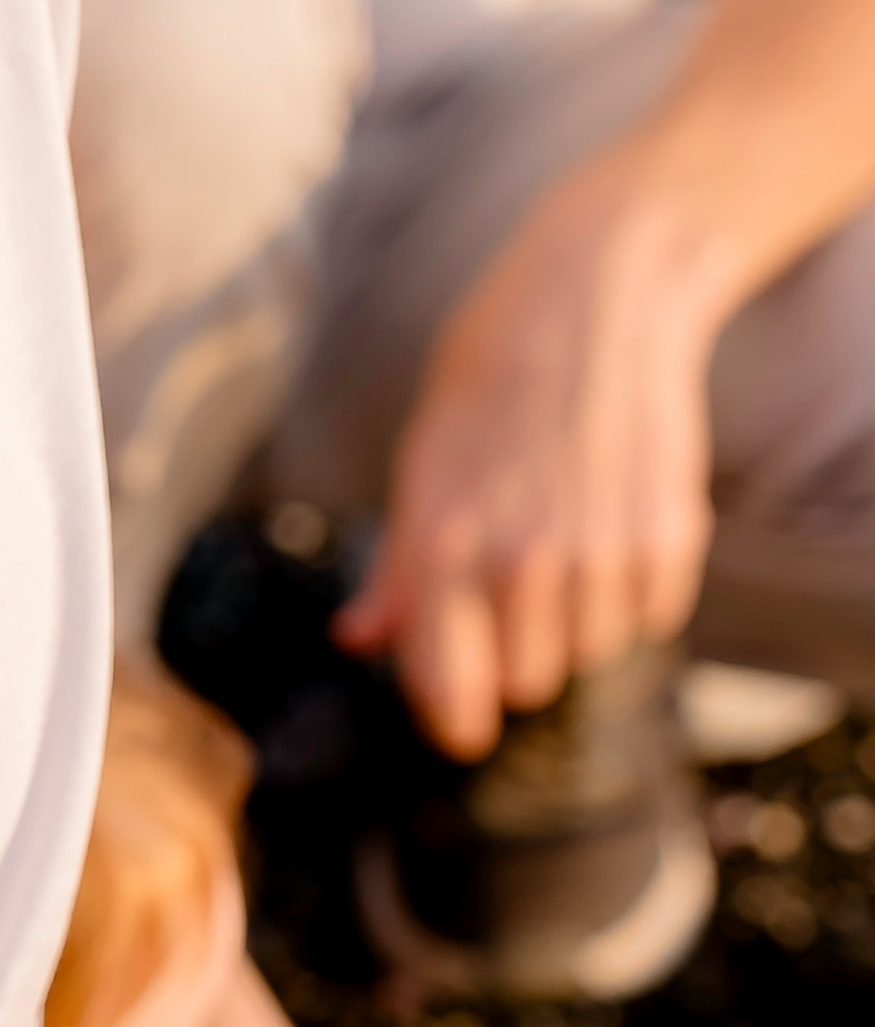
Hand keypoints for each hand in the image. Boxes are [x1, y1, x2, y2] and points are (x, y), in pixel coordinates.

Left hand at [334, 162, 723, 755]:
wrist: (597, 301)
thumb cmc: (493, 376)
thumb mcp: (422, 462)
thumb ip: (399, 566)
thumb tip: (358, 637)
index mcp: (444, 544)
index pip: (449, 689)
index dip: (454, 719)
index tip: (460, 725)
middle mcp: (522, 563)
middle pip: (524, 684)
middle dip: (514, 649)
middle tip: (512, 584)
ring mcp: (601, 556)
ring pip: (588, 655)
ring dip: (576, 618)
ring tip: (564, 537)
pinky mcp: (668, 542)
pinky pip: (648, 620)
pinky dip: (633, 590)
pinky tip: (612, 525)